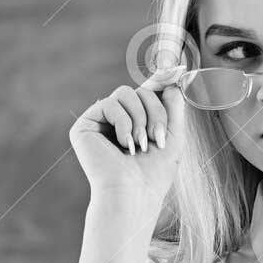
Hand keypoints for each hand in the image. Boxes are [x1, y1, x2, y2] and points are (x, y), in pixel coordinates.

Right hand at [69, 66, 187, 206]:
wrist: (133, 193)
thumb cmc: (154, 172)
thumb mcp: (173, 136)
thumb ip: (174, 107)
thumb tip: (172, 78)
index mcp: (136, 122)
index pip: (148, 93)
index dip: (161, 79)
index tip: (178, 69)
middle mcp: (116, 120)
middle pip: (140, 90)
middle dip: (156, 112)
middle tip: (157, 139)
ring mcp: (100, 122)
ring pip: (125, 93)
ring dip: (140, 118)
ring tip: (140, 145)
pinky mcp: (84, 126)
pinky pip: (109, 103)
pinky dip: (123, 122)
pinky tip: (123, 144)